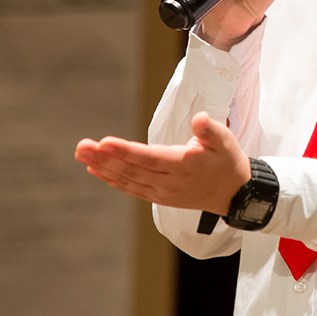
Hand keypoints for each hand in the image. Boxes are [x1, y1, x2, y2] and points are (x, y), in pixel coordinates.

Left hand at [74, 112, 251, 214]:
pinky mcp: (159, 196)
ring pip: (127, 180)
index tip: (103, 142)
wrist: (235, 194)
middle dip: (104, 158)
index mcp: (184, 166)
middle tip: (82, 146)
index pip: (149, 158)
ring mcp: (162, 192)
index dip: (125, 152)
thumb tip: (200, 119)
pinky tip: (96, 170)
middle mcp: (170, 182)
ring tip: (82, 154)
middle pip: (131, 170)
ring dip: (102, 167)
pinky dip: (112, 179)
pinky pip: (131, 188)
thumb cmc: (227, 162)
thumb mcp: (226, 142)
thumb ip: (211, 130)